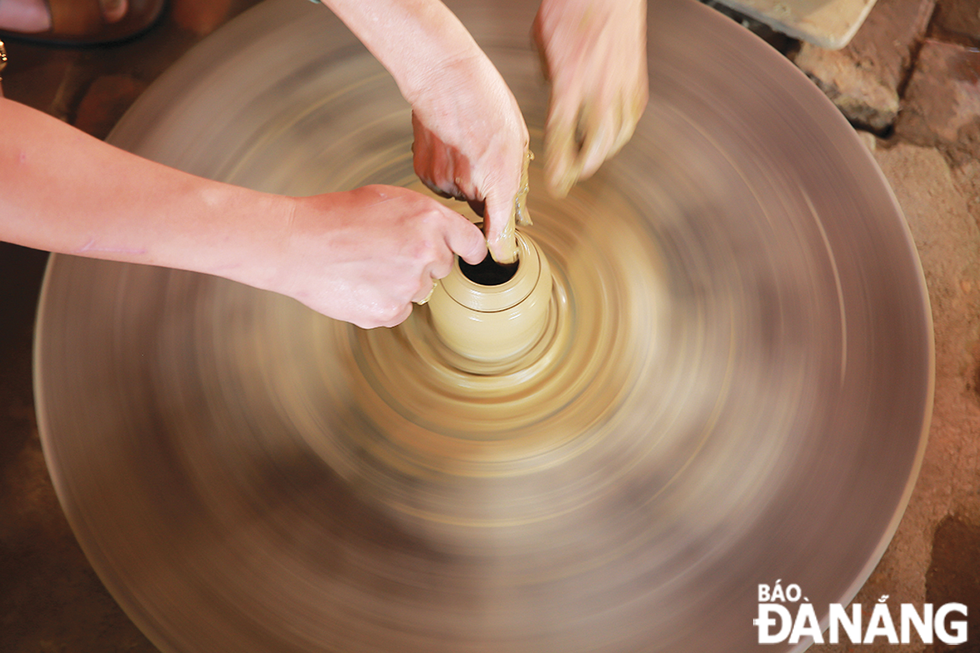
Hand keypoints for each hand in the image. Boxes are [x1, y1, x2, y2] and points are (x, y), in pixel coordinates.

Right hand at [276, 185, 486, 327]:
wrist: (296, 243)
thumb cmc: (335, 216)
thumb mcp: (387, 199)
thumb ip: (423, 218)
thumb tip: (444, 233)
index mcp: (430, 220)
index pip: (473, 243)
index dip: (469, 250)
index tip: (468, 256)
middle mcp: (426, 253)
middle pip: (443, 267)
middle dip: (423, 262)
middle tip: (386, 252)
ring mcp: (409, 286)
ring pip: (420, 290)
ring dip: (401, 283)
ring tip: (366, 266)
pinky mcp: (389, 311)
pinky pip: (399, 311)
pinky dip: (383, 302)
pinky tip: (359, 284)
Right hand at [410, 53, 530, 263]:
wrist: (445, 77)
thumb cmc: (486, 100)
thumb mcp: (517, 141)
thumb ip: (515, 182)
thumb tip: (516, 211)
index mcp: (499, 179)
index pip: (498, 233)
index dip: (500, 247)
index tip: (502, 255)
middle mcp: (469, 186)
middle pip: (480, 208)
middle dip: (486, 194)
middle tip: (486, 160)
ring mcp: (444, 181)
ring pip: (459, 194)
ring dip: (465, 180)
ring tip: (468, 148)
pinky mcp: (425, 172)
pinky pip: (440, 182)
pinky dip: (446, 170)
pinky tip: (450, 147)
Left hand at [534, 0, 648, 196]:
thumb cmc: (570, 8)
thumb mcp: (541, 43)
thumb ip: (548, 79)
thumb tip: (555, 100)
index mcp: (569, 83)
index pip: (562, 138)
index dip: (559, 167)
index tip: (555, 184)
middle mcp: (599, 90)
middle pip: (596, 148)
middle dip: (583, 168)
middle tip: (571, 175)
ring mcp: (622, 87)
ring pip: (618, 138)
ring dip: (602, 153)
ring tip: (589, 159)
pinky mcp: (638, 82)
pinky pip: (631, 119)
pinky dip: (620, 133)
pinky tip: (609, 134)